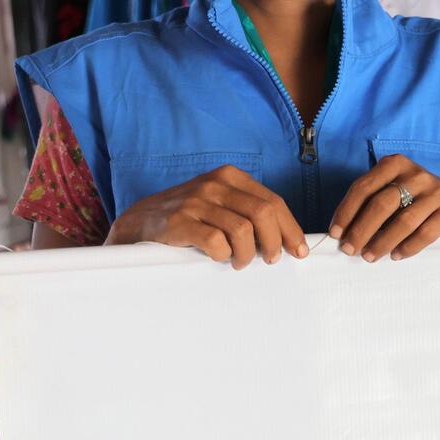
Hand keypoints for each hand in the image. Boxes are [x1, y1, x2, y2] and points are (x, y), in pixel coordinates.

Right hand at [105, 166, 308, 270]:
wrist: (139, 222)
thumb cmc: (188, 217)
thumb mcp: (218, 203)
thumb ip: (248, 212)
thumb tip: (285, 239)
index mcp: (230, 176)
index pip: (273, 202)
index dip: (291, 229)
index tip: (299, 250)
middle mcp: (215, 184)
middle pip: (263, 214)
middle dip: (274, 242)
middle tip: (270, 260)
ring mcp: (197, 202)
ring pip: (243, 231)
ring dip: (247, 254)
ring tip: (240, 262)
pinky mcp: (180, 222)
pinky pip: (216, 243)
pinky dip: (222, 256)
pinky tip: (218, 258)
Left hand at [329, 155, 439, 261]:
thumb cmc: (421, 205)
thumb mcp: (398, 193)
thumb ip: (375, 204)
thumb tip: (345, 232)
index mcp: (396, 165)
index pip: (364, 187)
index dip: (346, 211)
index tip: (336, 233)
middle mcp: (416, 174)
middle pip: (381, 203)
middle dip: (361, 229)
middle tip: (350, 250)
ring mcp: (437, 191)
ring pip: (403, 220)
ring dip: (382, 242)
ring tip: (370, 257)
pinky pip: (426, 232)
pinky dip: (408, 247)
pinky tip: (397, 255)